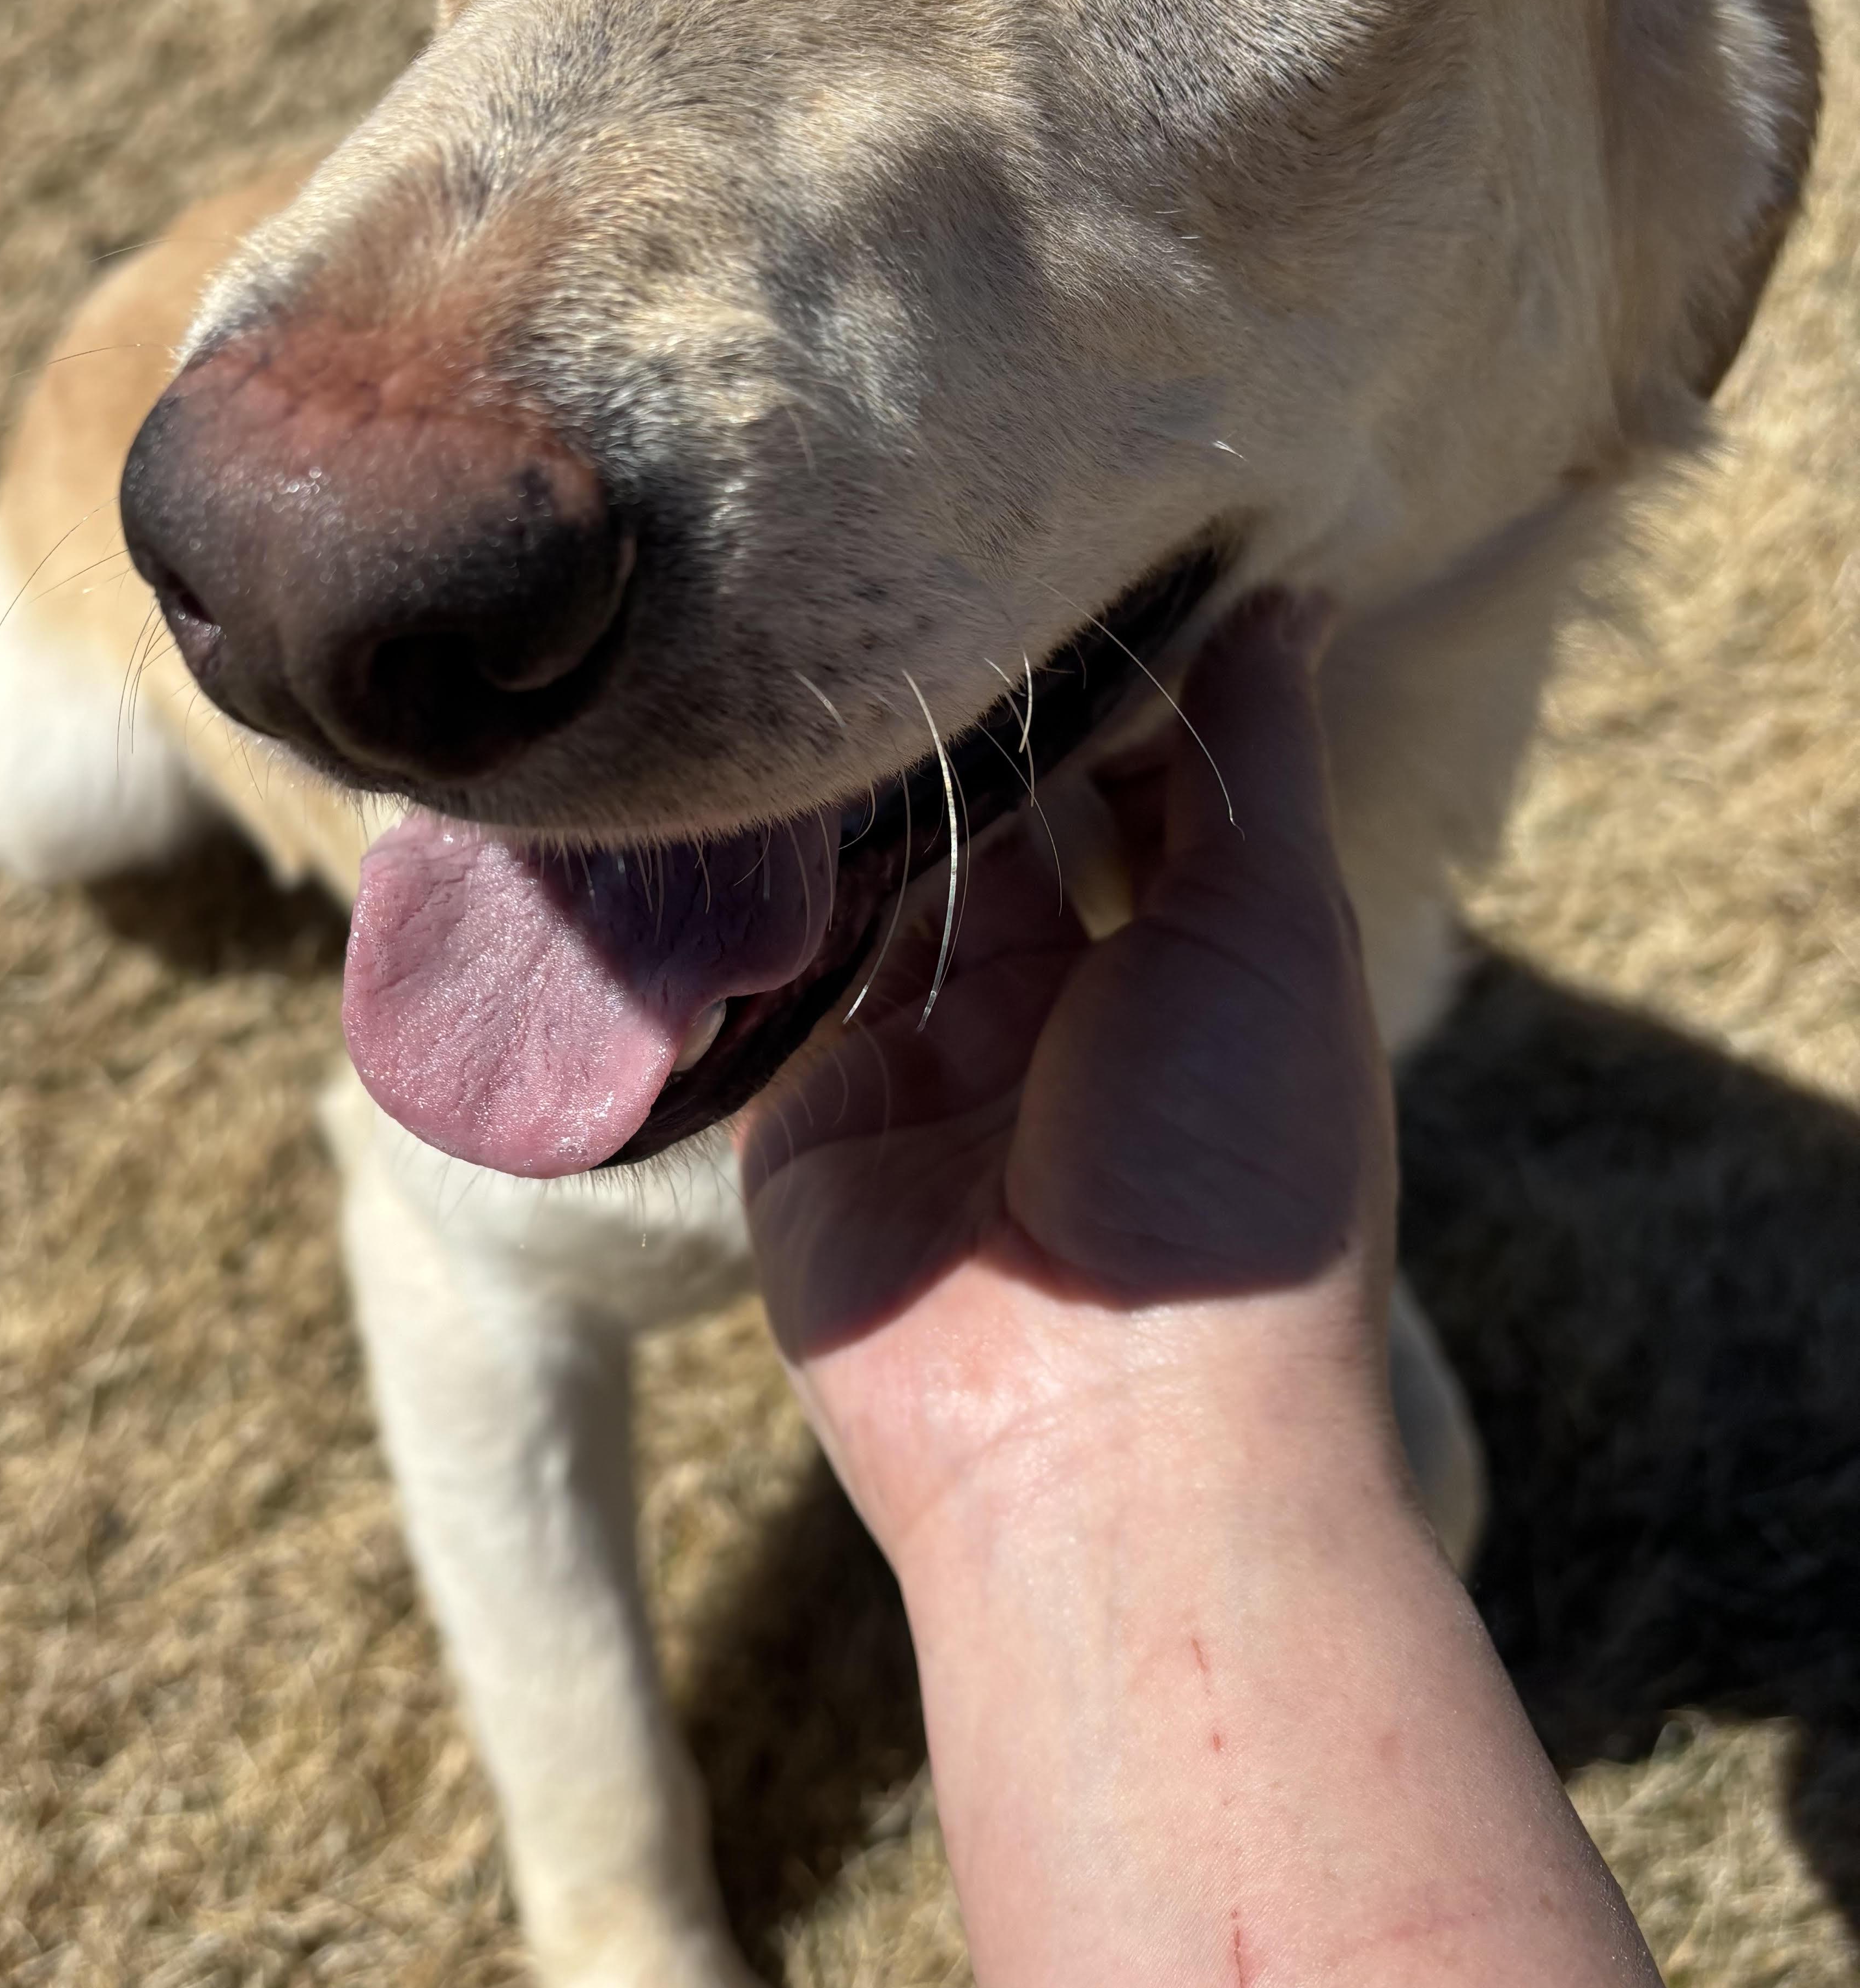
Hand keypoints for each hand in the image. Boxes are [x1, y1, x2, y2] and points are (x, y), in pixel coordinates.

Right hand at [738, 595, 1397, 1566]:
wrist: (1111, 1447)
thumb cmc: (1235, 1180)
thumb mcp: (1272, 932)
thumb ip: (1254, 763)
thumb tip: (1281, 592)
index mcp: (1187, 962)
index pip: (1124, 775)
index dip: (1080, 669)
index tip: (1014, 539)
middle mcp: (1051, 1005)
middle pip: (979, 818)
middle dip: (932, 720)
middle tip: (864, 568)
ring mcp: (917, 1065)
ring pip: (857, 885)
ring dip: (827, 794)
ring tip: (771, 643)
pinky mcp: (803, 1124)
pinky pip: (762, 984)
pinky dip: (743, 899)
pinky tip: (706, 781)